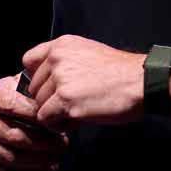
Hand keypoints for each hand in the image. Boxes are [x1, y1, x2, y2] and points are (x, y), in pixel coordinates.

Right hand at [0, 72, 69, 170]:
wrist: (7, 122)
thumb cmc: (23, 105)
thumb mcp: (28, 91)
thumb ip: (37, 93)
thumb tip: (55, 103)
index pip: (12, 106)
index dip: (36, 115)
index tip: (56, 121)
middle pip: (14, 136)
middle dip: (43, 142)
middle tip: (63, 144)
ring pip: (12, 157)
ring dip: (39, 160)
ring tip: (56, 156)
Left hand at [22, 34, 144, 130]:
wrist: (142, 82)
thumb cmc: (121, 72)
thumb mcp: (89, 53)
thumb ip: (65, 62)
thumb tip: (45, 82)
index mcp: (62, 45)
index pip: (29, 61)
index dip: (38, 78)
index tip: (51, 88)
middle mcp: (57, 59)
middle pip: (33, 88)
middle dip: (49, 99)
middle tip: (73, 102)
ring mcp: (60, 79)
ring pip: (38, 105)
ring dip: (55, 113)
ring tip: (78, 109)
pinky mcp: (65, 101)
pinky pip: (46, 120)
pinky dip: (59, 125)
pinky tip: (78, 118)